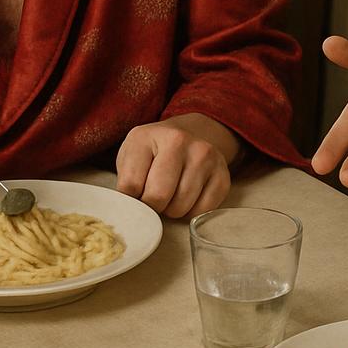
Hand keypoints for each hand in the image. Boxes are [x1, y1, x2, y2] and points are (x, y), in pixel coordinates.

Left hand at [115, 115, 235, 217]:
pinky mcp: (222, 174)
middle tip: (153, 199)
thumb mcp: (130, 156)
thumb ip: (125, 180)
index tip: (135, 193)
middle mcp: (179, 140)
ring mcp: (204, 156)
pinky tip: (188, 197)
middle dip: (152, 206)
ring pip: (180, 206)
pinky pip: (202, 211)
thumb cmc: (153, 152)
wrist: (188, 135)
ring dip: (172, 210)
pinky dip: (191, 212)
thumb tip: (131, 212)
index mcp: (147, 136)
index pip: (130, 185)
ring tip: (170, 196)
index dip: (131, 198)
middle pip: (158, 196)